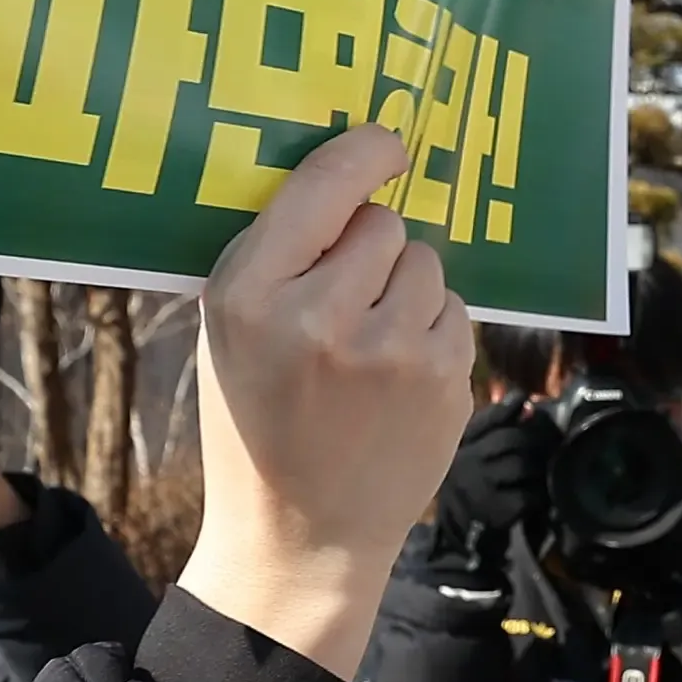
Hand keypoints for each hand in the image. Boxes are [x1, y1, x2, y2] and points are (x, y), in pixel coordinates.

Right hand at [178, 124, 472, 677]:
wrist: (300, 537)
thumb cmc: (257, 423)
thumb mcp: (227, 335)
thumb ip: (275, 257)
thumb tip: (348, 175)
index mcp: (249, 297)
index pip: (322, 187)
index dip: (362, 155)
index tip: (386, 144)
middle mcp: (321, 317)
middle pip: (382, 223)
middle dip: (368, 249)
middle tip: (341, 302)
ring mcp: (392, 351)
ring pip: (425, 263)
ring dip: (404, 287)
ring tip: (369, 345)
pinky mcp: (445, 379)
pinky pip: (454, 309)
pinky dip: (433, 330)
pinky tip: (397, 376)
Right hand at [435, 396, 559, 536]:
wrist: (462, 538)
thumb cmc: (477, 489)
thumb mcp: (478, 456)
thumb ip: (498, 429)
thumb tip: (528, 405)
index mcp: (461, 445)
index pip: (485, 418)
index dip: (508, 409)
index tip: (528, 405)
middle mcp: (464, 462)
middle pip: (511, 440)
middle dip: (537, 440)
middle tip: (553, 444)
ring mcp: (478, 486)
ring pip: (521, 465)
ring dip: (541, 468)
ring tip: (548, 471)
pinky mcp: (494, 510)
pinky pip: (528, 495)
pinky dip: (540, 495)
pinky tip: (542, 496)